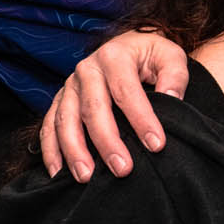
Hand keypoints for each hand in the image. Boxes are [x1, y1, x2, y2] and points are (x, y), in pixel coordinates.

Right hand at [40, 31, 189, 179]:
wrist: (128, 46)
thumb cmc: (151, 55)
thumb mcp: (170, 56)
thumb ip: (174, 76)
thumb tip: (172, 98)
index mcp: (114, 56)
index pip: (126, 91)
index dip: (141, 119)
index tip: (156, 145)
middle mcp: (87, 69)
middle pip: (93, 109)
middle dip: (107, 142)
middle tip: (123, 169)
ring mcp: (70, 85)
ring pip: (65, 120)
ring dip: (74, 150)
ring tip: (87, 177)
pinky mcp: (60, 100)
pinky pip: (48, 126)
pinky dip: (50, 150)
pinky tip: (57, 173)